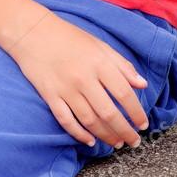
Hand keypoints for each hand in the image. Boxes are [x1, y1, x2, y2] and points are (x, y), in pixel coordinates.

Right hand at [9, 9, 149, 148]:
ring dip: (106, 136)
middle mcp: (84, 78)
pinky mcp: (50, 96)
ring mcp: (66, 89)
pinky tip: (90, 141)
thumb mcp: (100, 45)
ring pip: (90, 121)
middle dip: (124, 131)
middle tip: (134, 142)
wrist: (33, 32)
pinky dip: (79, 134)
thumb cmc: (70, 37)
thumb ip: (122, 65)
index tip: (143, 124)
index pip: (124, 94)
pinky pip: (67, 121)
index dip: (136, 112)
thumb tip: (143, 84)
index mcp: (99, 63)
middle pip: (109, 113)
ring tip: (116, 143)